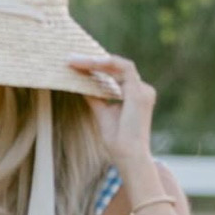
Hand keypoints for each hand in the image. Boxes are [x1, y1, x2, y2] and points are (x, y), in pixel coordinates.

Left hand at [67, 53, 156, 168]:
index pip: (116, 73)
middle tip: (71, 59)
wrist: (129, 156)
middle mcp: (142, 90)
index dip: (98, 66)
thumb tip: (81, 84)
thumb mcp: (102, 113)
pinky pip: (122, 69)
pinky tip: (88, 64)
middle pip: (116, 67)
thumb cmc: (118, 140)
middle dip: (93, 61)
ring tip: (75, 61)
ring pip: (119, 65)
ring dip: (96, 61)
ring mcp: (143, 90)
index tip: (77, 63)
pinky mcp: (139, 93)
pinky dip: (105, 64)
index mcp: (135, 95)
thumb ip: (95, 97)